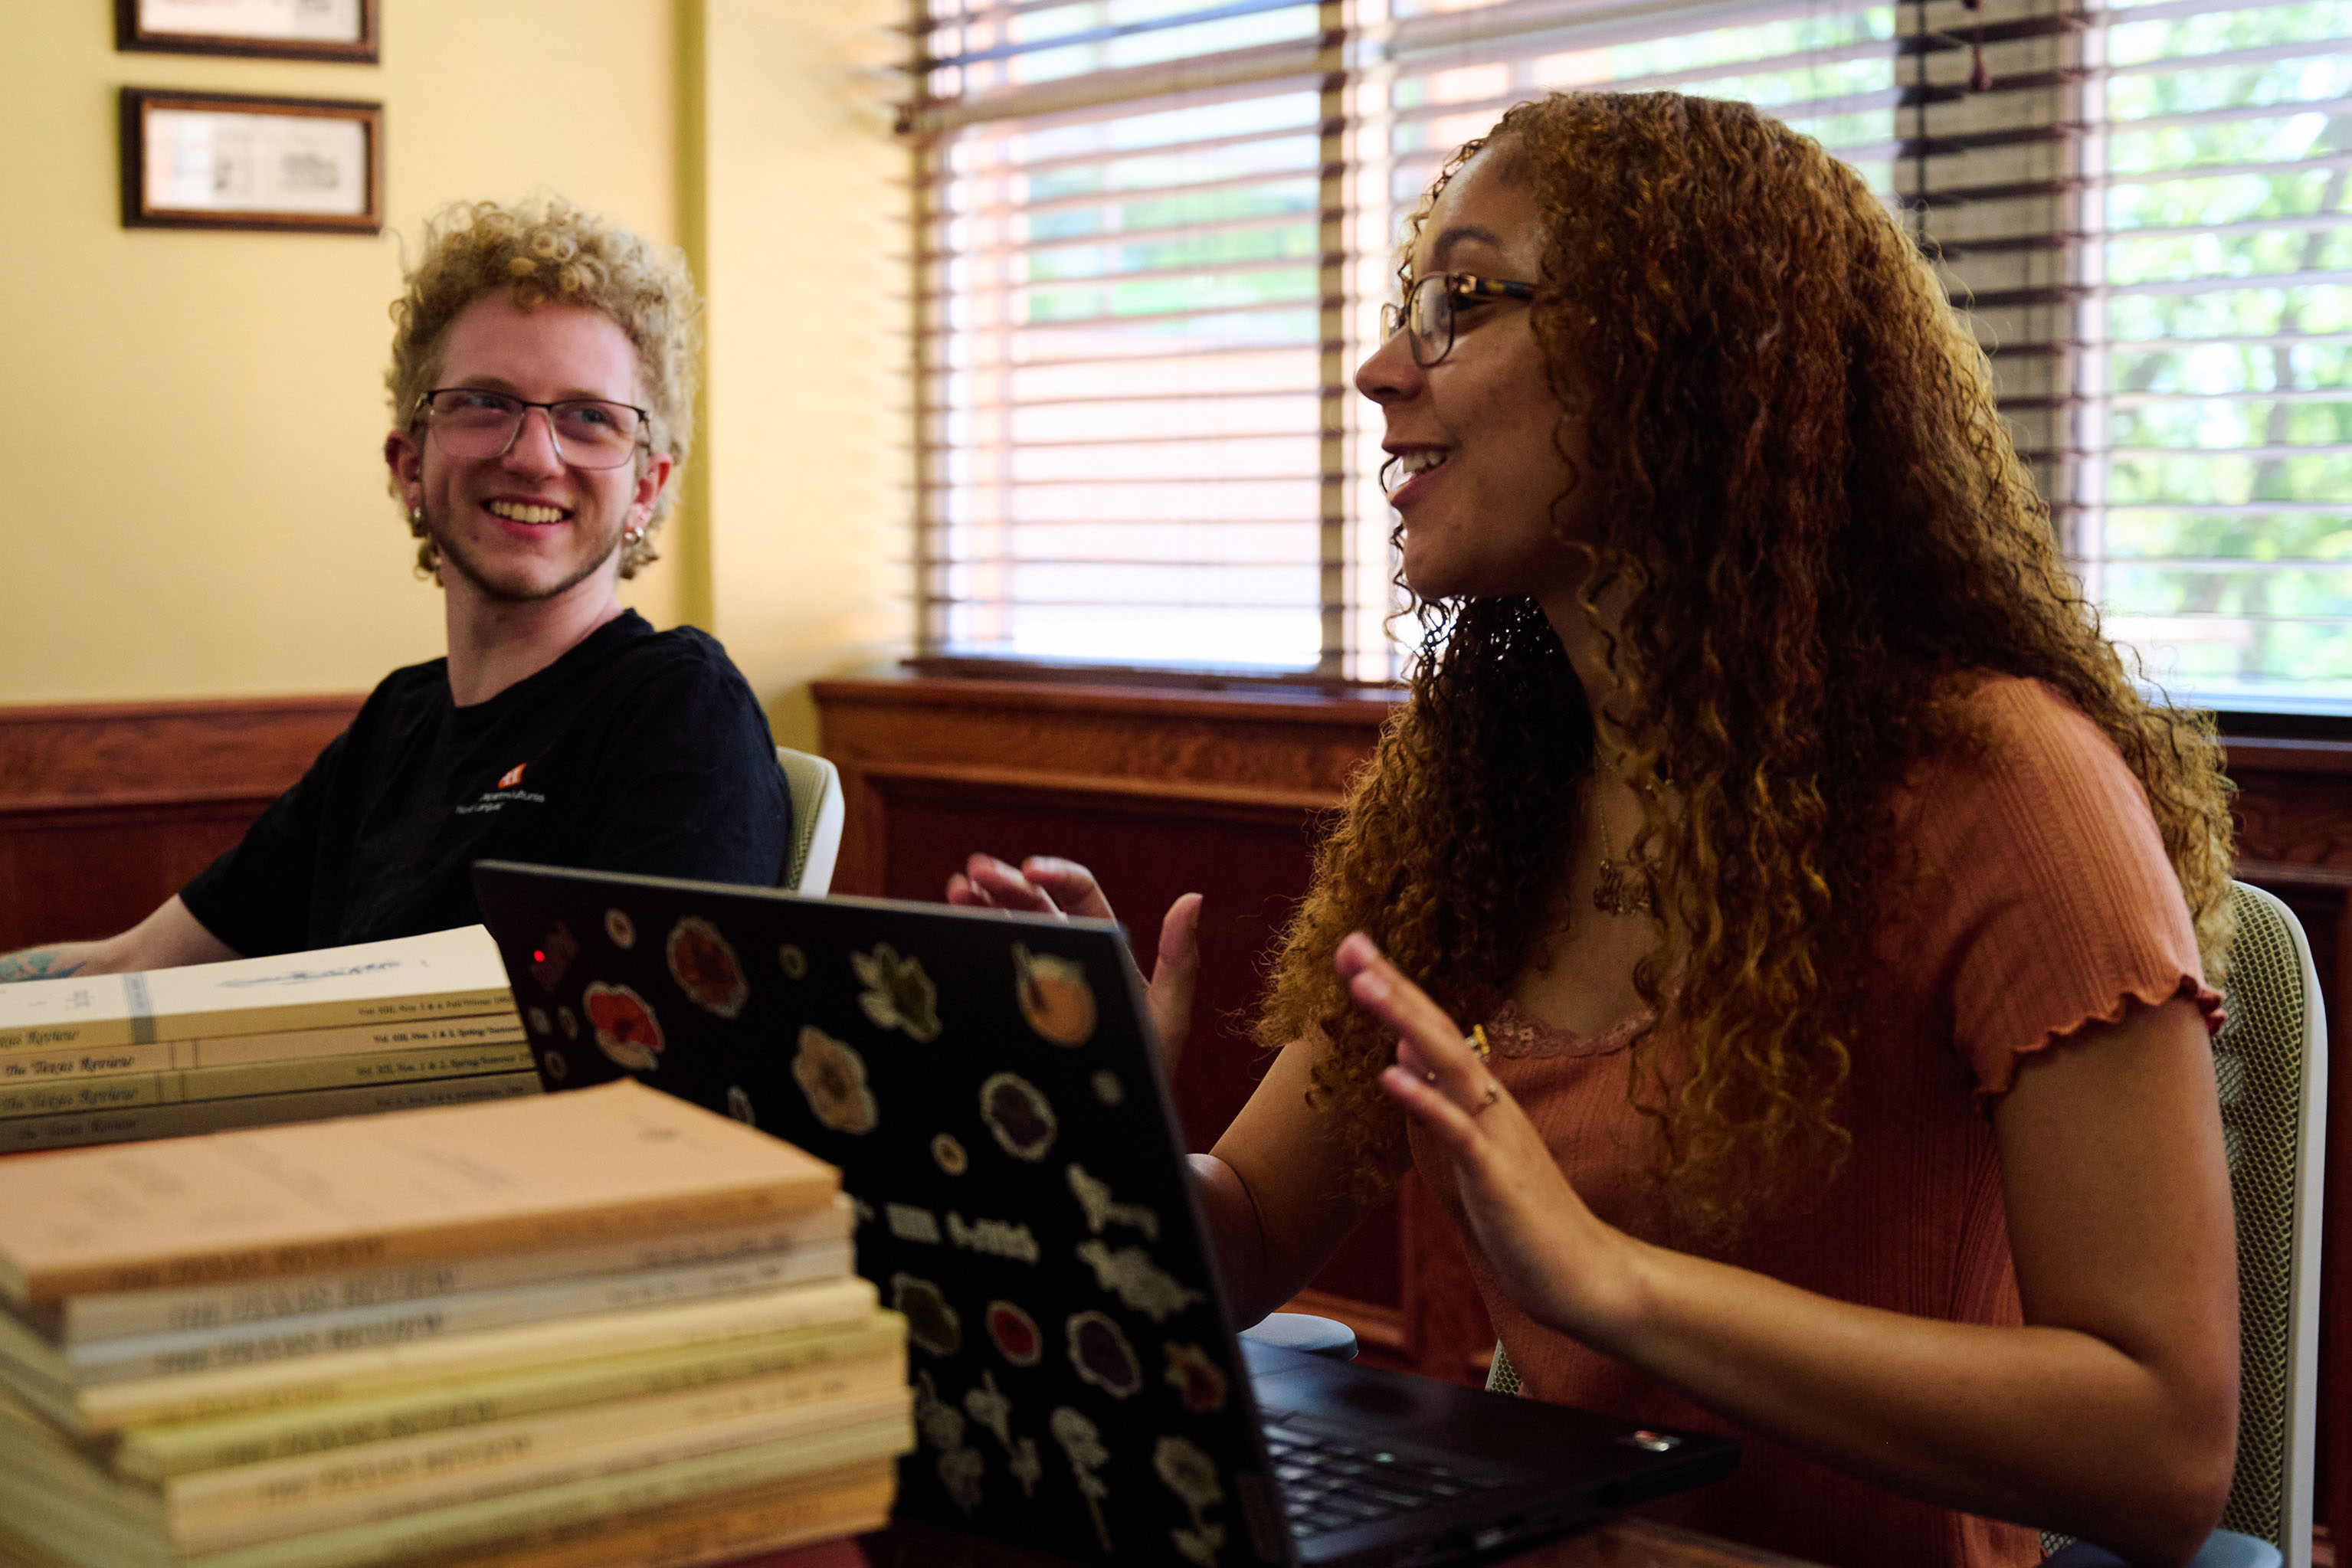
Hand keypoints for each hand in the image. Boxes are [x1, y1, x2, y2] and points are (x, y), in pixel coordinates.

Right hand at [948, 854, 1201, 1071]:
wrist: (1115, 1121)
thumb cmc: (1147, 1068)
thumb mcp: (1168, 1014)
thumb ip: (1180, 958)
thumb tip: (1193, 897)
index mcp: (1104, 944)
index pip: (1079, 894)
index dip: (1055, 874)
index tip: (1029, 870)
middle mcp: (1068, 952)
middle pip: (1034, 904)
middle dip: (1006, 883)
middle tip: (976, 871)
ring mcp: (1036, 975)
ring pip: (1006, 926)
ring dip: (981, 902)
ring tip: (957, 887)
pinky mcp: (1012, 1002)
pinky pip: (990, 961)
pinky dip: (970, 936)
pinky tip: (952, 919)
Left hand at [1336, 931, 1629, 1335]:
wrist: (1583, 1275)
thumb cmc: (1525, 1218)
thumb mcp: (1473, 1150)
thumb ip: (1441, 1101)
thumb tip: (1404, 1055)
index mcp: (1482, 1099)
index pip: (1434, 1032)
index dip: (1396, 990)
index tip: (1356, 951)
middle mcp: (1491, 1104)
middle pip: (1439, 1032)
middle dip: (1394, 986)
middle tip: (1351, 943)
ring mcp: (1497, 1136)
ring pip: (1450, 1065)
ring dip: (1406, 1022)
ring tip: (1365, 985)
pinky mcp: (1497, 1176)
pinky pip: (1458, 1131)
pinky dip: (1425, 1100)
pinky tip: (1389, 1075)